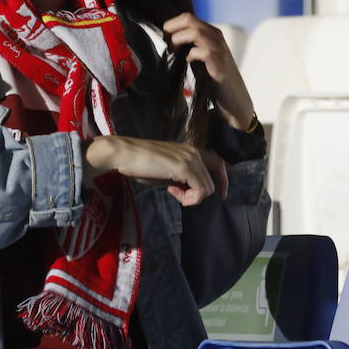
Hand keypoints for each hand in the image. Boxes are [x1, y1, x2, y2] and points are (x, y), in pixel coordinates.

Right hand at [84, 135, 227, 205]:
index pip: (218, 163)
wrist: (124, 154)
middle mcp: (195, 151)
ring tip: (172, 192)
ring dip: (192, 197)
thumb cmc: (140, 163)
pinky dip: (189, 198)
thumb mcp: (166, 171)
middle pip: (214, 179)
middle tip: (182, 198)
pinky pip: (200, 191)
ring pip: (207, 188)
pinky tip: (172, 191)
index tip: (220, 195)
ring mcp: (191, 158)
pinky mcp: (185, 167)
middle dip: (200, 193)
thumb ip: (181, 178)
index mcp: (191, 150)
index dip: (223, 180)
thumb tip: (189, 190)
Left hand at [162, 13, 254, 130]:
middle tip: (169, 46)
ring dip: (179, 41)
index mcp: (210, 33)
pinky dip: (191, 55)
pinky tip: (189, 62)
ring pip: (195, 32)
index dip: (171, 26)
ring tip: (176, 53)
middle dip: (172, 30)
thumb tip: (167, 38)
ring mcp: (219, 50)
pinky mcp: (219, 65)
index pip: (187, 17)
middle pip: (189, 19)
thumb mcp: (199, 56)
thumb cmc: (213, 78)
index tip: (165, 40)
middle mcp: (216, 37)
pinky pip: (203, 52)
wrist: (233, 99)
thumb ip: (188, 45)